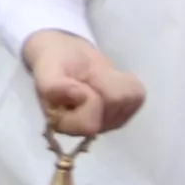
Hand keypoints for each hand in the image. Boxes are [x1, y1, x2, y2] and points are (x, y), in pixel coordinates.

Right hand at [20, 30, 143, 135]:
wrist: (70, 55)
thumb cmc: (56, 64)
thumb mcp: (46, 72)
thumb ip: (54, 87)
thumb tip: (79, 96)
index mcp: (65, 126)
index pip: (90, 125)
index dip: (88, 99)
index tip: (77, 84)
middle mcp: (90, 130)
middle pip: (114, 106)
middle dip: (102, 84)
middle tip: (86, 77)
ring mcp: (112, 121)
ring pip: (128, 99)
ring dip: (112, 80)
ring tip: (95, 77)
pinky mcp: (129, 110)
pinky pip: (137, 93)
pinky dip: (124, 80)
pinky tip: (108, 79)